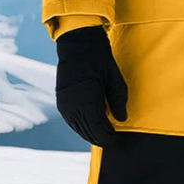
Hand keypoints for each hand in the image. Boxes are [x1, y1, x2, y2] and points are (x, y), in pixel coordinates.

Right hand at [54, 25, 127, 146]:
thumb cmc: (98, 58)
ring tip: (105, 134)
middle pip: (88, 132)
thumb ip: (118, 101)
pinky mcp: (62, 102)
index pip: (98, 130)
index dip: (108, 138)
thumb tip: (121, 120)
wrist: (77, 43)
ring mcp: (65, 105)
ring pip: (79, 129)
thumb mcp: (115, 78)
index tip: (117, 140)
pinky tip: (93, 126)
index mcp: (86, 100)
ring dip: (92, 133)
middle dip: (101, 138)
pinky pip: (72, 122)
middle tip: (113, 140)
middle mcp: (72, 106)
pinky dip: (83, 126)